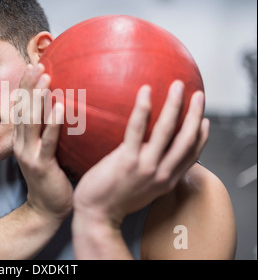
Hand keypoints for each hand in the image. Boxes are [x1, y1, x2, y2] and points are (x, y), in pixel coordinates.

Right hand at [13, 63, 72, 221]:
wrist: (46, 209)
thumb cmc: (52, 178)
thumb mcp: (48, 151)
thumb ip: (52, 132)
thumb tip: (67, 110)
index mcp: (22, 139)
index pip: (22, 107)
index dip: (26, 87)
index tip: (34, 66)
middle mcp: (21, 143)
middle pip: (23, 109)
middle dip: (29, 85)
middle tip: (37, 64)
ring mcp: (29, 154)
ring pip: (31, 121)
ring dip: (37, 97)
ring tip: (45, 76)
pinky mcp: (40, 165)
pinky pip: (47, 141)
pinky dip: (52, 123)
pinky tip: (58, 107)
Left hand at [73, 80, 209, 226]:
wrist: (97, 215)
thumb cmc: (115, 199)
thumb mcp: (142, 189)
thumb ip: (151, 171)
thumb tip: (149, 151)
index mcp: (167, 180)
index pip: (191, 154)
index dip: (201, 135)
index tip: (203, 118)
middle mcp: (162, 174)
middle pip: (186, 139)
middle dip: (195, 114)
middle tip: (197, 94)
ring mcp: (146, 167)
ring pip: (167, 130)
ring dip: (175, 105)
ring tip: (178, 86)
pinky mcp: (127, 161)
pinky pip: (136, 129)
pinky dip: (143, 109)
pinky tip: (145, 92)